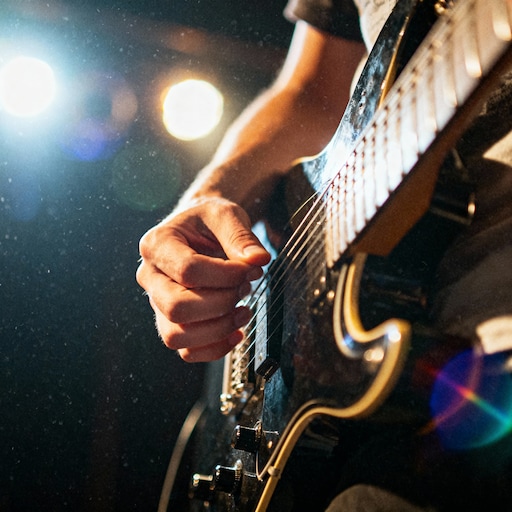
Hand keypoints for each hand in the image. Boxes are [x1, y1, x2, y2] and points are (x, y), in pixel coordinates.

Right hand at [136, 198, 270, 361]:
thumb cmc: (208, 221)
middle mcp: (150, 276)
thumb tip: (258, 260)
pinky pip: (186, 351)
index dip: (226, 276)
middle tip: (245, 288)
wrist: (200, 230)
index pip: (188, 270)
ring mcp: (157, 303)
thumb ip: (241, 237)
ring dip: (218, 329)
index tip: (251, 269)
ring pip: (177, 335)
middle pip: (176, 307)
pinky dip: (215, 348)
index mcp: (156, 244)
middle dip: (221, 303)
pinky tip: (236, 332)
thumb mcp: (226, 215)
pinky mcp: (170, 322)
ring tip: (244, 311)